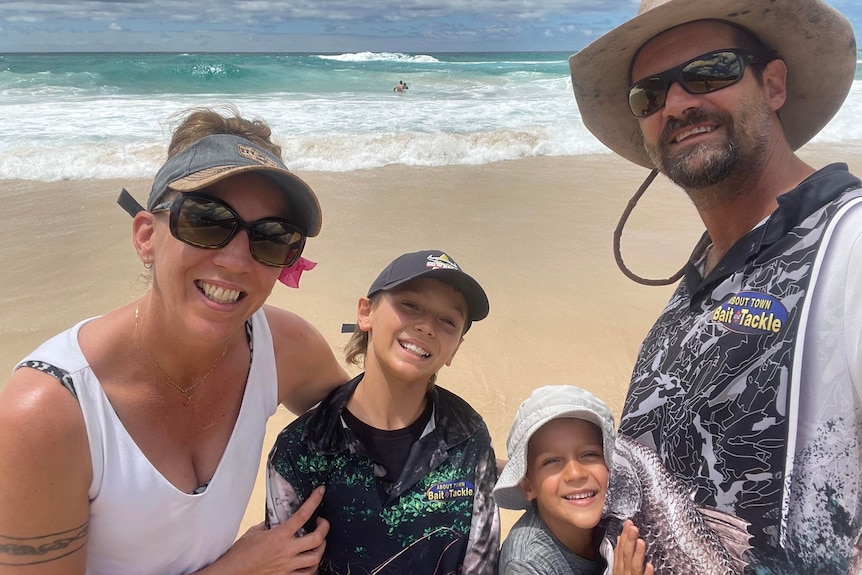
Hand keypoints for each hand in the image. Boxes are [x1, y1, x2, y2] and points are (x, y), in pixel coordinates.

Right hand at [200, 486, 329, 574]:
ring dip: (321, 548)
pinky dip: (313, 567)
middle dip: (324, 527)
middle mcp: (286, 551)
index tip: (320, 492)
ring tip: (318, 542)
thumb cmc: (240, 554)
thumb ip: (269, 525)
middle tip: (322, 523)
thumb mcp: (254, 532)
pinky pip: (307, 574)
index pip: (302, 515)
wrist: (232, 573)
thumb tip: (277, 519)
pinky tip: (310, 561)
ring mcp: (287, 566)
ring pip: (316, 558)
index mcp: (278, 536)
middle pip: (317, 539)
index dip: (314, 501)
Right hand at [613, 520, 654, 574]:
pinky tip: (650, 565)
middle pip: (626, 554)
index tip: (628, 523)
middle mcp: (625, 571)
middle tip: (633, 528)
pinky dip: (646, 572)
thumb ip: (618, 554)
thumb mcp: (618, 567)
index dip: (624, 535)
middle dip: (629, 540)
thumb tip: (619, 539)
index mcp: (620, 565)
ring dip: (637, 553)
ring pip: (634, 565)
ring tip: (641, 542)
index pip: (621, 548)